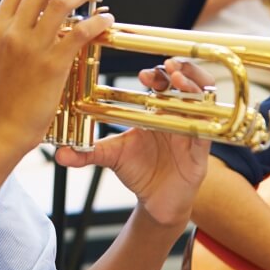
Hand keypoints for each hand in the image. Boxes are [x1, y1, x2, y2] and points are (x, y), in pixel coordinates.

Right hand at [0, 0, 113, 152]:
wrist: (3, 128)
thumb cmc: (4, 98)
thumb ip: (15, 35)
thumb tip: (41, 19)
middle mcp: (13, 33)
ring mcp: (32, 47)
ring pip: (62, 2)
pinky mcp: (53, 64)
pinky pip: (80, 31)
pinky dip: (97, 21)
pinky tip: (105, 21)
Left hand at [55, 58, 212, 228]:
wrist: (157, 203)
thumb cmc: (139, 172)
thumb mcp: (111, 158)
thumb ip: (87, 154)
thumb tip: (59, 155)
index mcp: (157, 111)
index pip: (161, 82)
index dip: (156, 74)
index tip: (143, 75)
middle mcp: (177, 115)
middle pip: (187, 81)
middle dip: (179, 69)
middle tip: (167, 66)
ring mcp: (192, 129)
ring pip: (203, 97)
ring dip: (194, 84)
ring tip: (179, 79)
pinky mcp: (202, 149)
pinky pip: (209, 128)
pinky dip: (205, 117)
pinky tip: (196, 110)